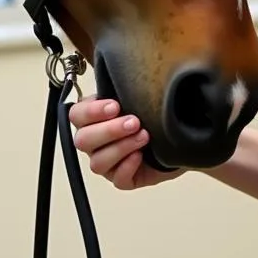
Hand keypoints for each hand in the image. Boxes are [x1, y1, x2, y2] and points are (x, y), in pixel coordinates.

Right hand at [68, 95, 183, 190]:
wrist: (181, 135)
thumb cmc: (155, 114)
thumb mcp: (141, 95)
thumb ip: (126, 89)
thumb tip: (125, 77)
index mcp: (94, 118)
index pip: (76, 115)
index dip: (91, 112)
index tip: (115, 106)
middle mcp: (96, 142)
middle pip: (83, 141)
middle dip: (109, 130)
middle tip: (134, 122)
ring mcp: (108, 163)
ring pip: (97, 163)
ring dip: (121, 147)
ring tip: (144, 136)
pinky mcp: (124, 179)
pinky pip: (117, 180)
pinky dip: (128, 167)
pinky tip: (141, 155)